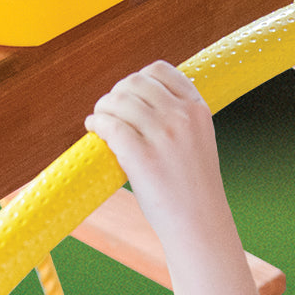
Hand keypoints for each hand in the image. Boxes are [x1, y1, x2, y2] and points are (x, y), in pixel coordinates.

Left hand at [84, 61, 227, 236]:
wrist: (200, 223)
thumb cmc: (193, 187)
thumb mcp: (196, 141)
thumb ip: (176, 118)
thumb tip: (133, 102)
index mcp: (198, 109)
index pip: (160, 71)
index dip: (136, 80)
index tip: (127, 95)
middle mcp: (182, 117)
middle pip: (134, 83)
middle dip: (115, 93)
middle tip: (107, 110)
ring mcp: (164, 135)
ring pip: (119, 102)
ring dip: (102, 108)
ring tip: (98, 120)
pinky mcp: (143, 156)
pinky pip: (110, 125)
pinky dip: (97, 123)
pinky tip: (94, 129)